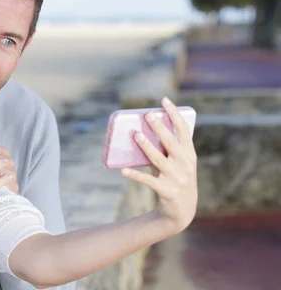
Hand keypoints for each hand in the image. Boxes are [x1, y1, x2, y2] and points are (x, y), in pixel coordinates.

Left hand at [122, 97, 197, 233]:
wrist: (182, 212)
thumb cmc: (176, 179)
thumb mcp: (178, 163)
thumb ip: (167, 148)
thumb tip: (141, 130)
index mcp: (189, 155)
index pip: (184, 130)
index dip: (175, 114)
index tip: (164, 100)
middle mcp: (185, 165)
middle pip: (171, 143)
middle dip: (160, 128)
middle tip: (148, 115)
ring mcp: (177, 179)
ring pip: (158, 160)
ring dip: (146, 147)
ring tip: (135, 135)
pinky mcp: (167, 192)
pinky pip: (148, 181)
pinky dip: (135, 175)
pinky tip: (123, 170)